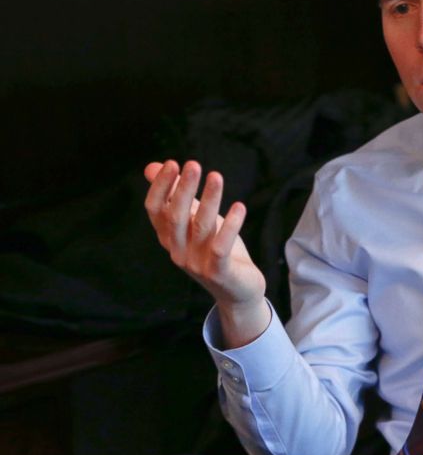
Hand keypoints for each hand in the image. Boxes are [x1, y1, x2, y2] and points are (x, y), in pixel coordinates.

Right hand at [144, 160, 269, 344]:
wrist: (237, 291)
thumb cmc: (215, 250)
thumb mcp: (195, 220)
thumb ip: (176, 196)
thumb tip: (152, 166)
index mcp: (169, 237)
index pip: (155, 210)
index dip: (161, 187)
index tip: (171, 163)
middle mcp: (177, 250)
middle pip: (175, 216)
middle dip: (183, 189)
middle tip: (194, 165)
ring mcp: (196, 263)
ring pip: (199, 227)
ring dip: (209, 200)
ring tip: (216, 176)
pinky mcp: (218, 273)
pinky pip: (220, 248)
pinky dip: (229, 226)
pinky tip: (239, 207)